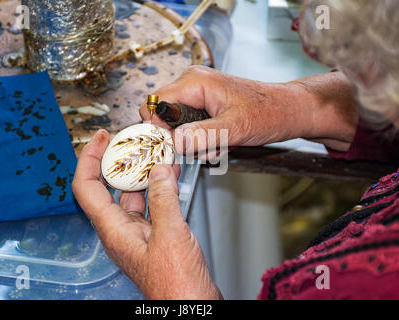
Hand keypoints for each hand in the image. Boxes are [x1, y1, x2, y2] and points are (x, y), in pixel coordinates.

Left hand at [72, 129, 221, 299]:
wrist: (191, 305)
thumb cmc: (176, 284)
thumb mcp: (170, 235)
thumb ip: (164, 199)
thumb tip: (159, 171)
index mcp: (114, 231)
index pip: (87, 187)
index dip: (90, 159)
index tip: (101, 138)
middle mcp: (120, 231)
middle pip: (109, 187)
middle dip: (120, 161)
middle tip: (131, 141)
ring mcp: (137, 234)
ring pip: (133, 195)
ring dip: (142, 173)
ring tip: (155, 153)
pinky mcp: (153, 236)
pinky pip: (150, 205)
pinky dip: (158, 188)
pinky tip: (170, 176)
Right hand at [140, 65, 358, 153]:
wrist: (289, 110)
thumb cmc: (268, 113)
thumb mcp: (234, 129)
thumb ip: (202, 135)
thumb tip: (173, 143)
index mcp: (194, 82)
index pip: (154, 103)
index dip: (157, 127)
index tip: (172, 146)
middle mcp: (192, 83)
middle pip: (164, 116)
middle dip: (181, 138)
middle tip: (205, 146)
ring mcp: (198, 93)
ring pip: (178, 125)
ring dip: (195, 141)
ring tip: (220, 143)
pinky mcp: (205, 103)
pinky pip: (191, 125)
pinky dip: (202, 138)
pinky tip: (221, 140)